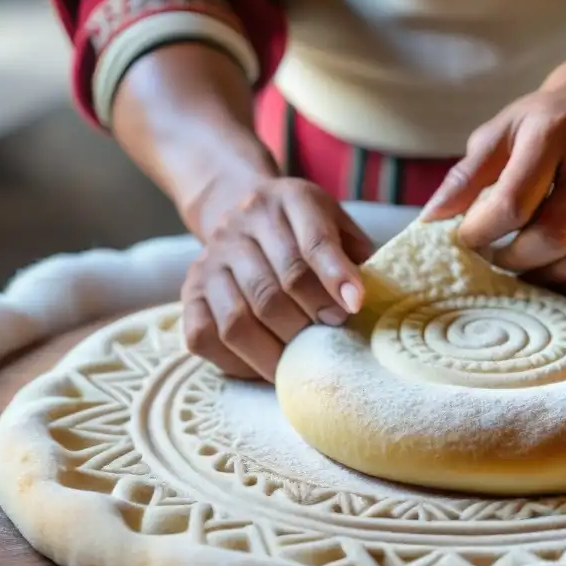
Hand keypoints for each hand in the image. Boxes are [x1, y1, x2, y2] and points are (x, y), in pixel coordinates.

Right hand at [182, 177, 373, 380]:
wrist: (238, 206)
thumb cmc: (303, 230)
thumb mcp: (336, 224)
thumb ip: (357, 256)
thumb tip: (376, 301)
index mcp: (289, 200)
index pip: (313, 241)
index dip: (336, 277)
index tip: (356, 306)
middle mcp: (243, 224)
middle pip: (276, 287)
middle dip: (309, 322)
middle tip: (334, 341)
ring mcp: (211, 259)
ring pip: (238, 318)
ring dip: (275, 350)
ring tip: (302, 363)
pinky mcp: (189, 290)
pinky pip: (204, 336)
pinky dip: (236, 361)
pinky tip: (265, 365)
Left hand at [422, 61, 565, 293]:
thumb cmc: (542, 123)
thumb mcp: (498, 134)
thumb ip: (464, 177)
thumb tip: (429, 222)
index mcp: (554, 130)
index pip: (514, 202)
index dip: (483, 234)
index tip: (467, 241)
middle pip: (558, 234)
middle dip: (518, 261)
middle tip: (500, 261)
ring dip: (560, 278)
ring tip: (534, 272)